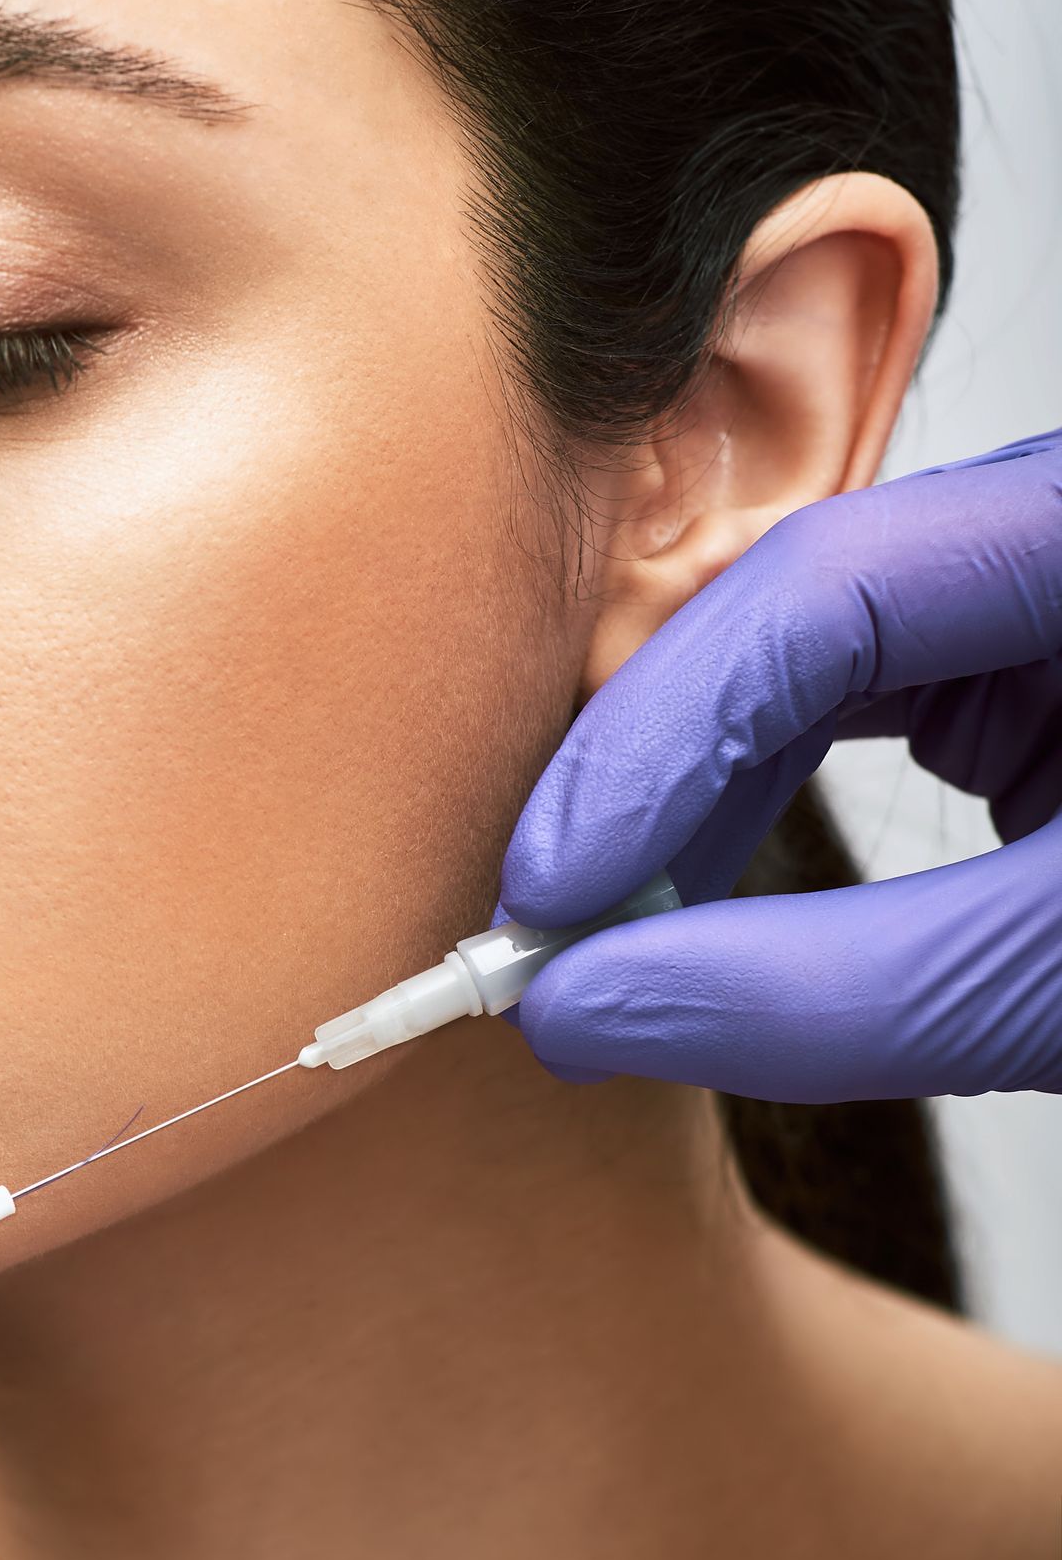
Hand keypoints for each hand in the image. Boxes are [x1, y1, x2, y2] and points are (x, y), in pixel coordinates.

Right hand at [501, 428, 1061, 1097]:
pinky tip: (698, 901)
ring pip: (802, 671)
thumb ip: (823, 993)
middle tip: (550, 933)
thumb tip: (583, 1011)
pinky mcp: (1027, 682)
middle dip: (657, 778)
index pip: (833, 589)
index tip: (549, 890)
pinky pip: (849, 718)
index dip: (655, 736)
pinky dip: (760, 817)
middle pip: (796, 617)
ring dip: (693, 805)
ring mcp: (1042, 608)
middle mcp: (1061, 549)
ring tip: (613, 935)